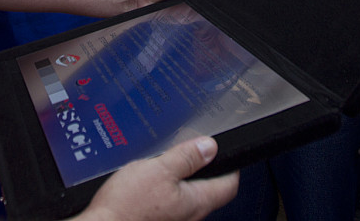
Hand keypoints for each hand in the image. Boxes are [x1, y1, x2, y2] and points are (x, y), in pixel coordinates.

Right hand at [78, 136, 238, 220]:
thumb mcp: (159, 170)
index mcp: (196, 201)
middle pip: (209, 191)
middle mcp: (190, 215)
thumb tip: (210, 146)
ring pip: (188, 196)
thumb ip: (187, 158)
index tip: (225, 152)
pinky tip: (151, 179)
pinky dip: (167, 188)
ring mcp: (174, 220)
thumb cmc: (128, 205)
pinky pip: (171, 203)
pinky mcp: (158, 220)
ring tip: (169, 160)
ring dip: (183, 178)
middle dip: (204, 169)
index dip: (231, 166)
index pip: (229, 185)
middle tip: (195, 150)